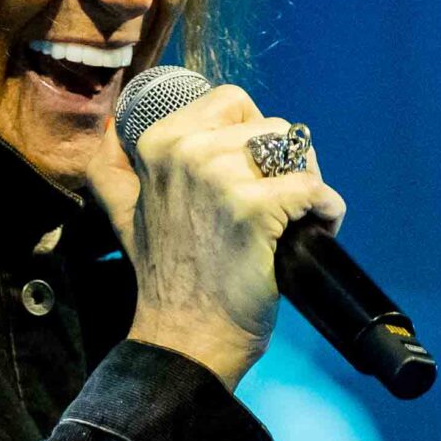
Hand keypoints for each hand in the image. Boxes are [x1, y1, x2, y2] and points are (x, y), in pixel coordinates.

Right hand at [83, 84, 344, 388]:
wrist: (186, 338)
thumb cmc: (166, 279)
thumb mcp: (123, 214)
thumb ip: (113, 169)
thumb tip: (115, 128)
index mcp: (158, 142)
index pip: (232, 102)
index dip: (253, 138)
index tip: (250, 177)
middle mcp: (185, 150)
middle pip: (271, 126)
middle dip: (285, 162)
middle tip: (277, 206)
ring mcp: (219, 178)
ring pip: (297, 151)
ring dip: (307, 185)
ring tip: (292, 222)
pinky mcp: (254, 208)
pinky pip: (315, 190)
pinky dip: (326, 213)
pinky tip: (312, 234)